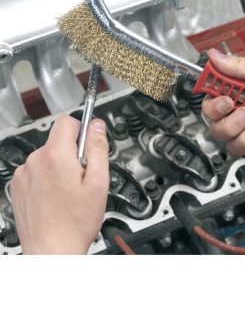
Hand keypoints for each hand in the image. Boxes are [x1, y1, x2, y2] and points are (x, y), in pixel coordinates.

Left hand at [10, 115, 109, 254]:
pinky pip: (36, 170)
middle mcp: (35, 161)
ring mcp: (24, 174)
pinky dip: (47, 177)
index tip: (87, 144)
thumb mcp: (98, 182)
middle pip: (58, 140)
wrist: (52, 250)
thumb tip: (97, 126)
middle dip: (72, 153)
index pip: (67, 121)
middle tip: (81, 177)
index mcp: (56, 156)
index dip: (81, 129)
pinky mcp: (18, 186)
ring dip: (59, 166)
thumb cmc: (75, 222)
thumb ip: (98, 148)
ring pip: (48, 156)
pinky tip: (55, 196)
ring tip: (68, 190)